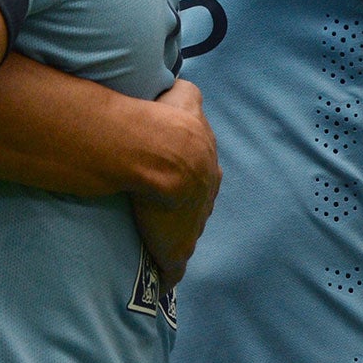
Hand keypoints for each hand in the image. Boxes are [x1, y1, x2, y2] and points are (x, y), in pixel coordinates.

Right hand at [128, 80, 219, 286]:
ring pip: (190, 231)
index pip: (203, 172)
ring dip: (176, 232)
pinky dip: (168, 270)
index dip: (186, 174)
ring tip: (155, 235)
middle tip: (159, 202)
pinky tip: (161, 279)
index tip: (172, 176)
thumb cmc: (167, 126)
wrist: (164, 159)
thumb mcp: (184, 100)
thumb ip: (186, 94)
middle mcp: (206, 194)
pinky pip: (175, 266)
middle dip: (185, 202)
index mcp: (207, 165)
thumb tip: (184, 83)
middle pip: (200, 202)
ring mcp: (194, 223)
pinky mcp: (178, 249)